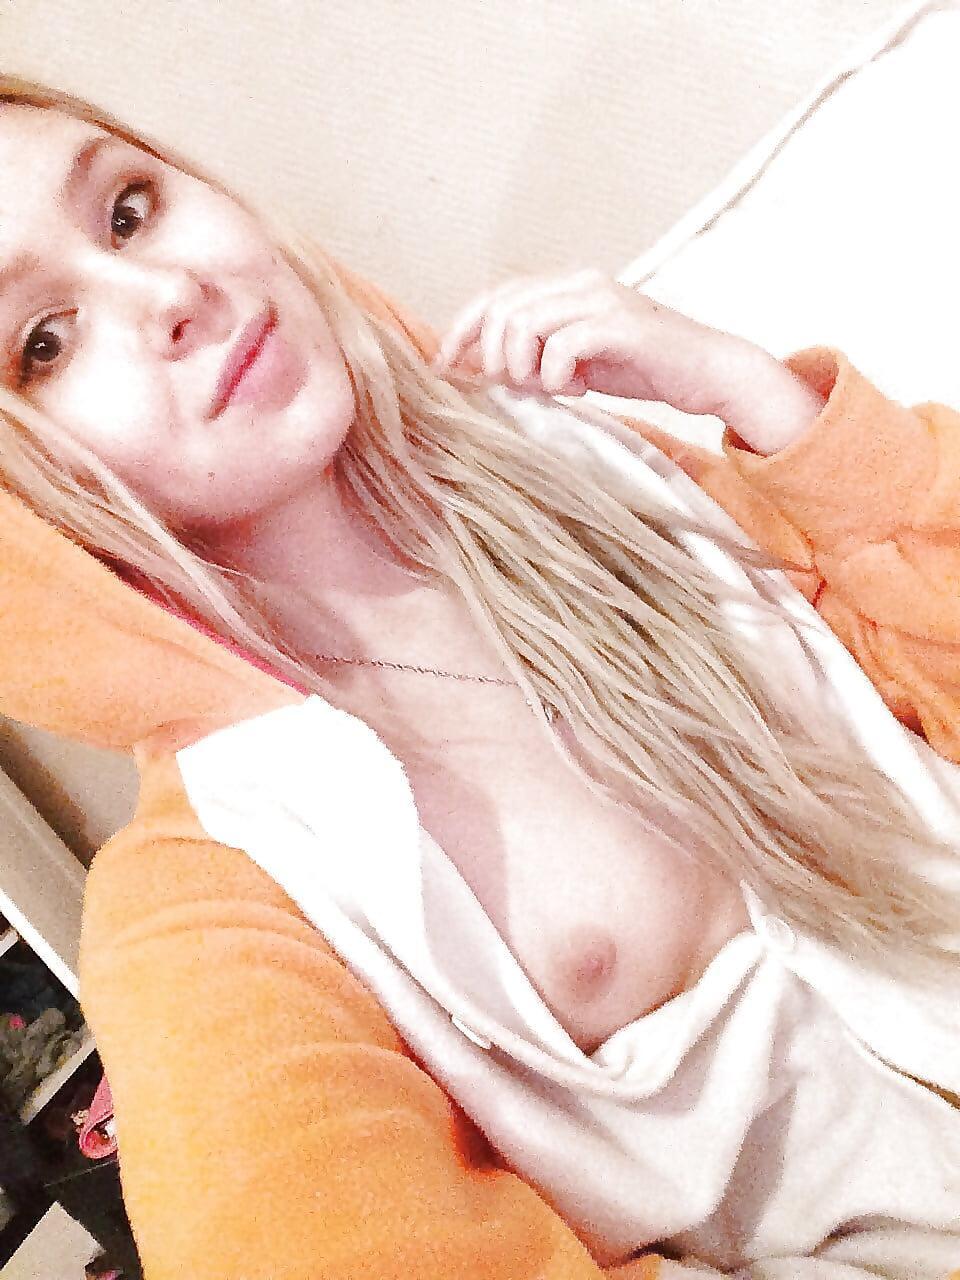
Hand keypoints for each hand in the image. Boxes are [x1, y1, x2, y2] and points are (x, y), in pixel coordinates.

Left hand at [435, 268, 762, 412]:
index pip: (495, 297)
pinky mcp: (621, 326)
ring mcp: (602, 300)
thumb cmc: (643, 368)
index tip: (444, 367)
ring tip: (550, 389)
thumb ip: (535, 357)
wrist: (708, 372)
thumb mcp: (577, 362)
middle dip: (491, 357)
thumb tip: (480, 372)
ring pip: (524, 324)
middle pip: (502, 309)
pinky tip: (577, 390)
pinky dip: (556, 376)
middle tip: (514, 386)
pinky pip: (561, 347)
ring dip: (523, 368)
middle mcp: (581, 283)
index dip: (462, 331)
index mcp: (567, 286)